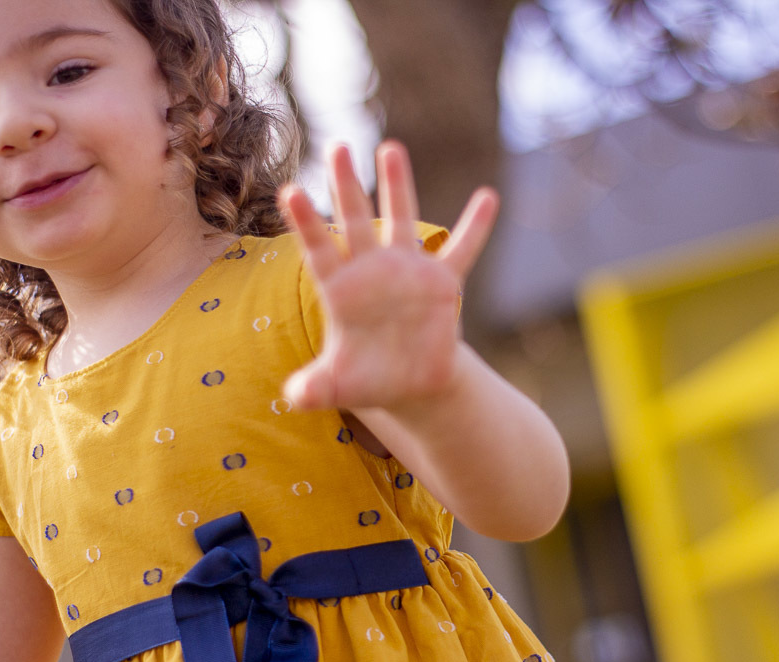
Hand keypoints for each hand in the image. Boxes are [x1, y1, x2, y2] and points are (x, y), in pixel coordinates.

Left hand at [279, 140, 498, 411]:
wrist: (409, 383)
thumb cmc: (367, 379)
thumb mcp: (336, 387)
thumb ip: (314, 387)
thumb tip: (294, 397)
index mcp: (340, 289)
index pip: (320, 250)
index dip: (307, 223)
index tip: (290, 192)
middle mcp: (371, 270)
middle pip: (355, 220)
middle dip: (346, 185)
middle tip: (336, 147)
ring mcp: (408, 271)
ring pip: (401, 220)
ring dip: (397, 185)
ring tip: (391, 148)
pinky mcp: (443, 283)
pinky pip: (462, 251)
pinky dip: (475, 227)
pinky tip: (488, 197)